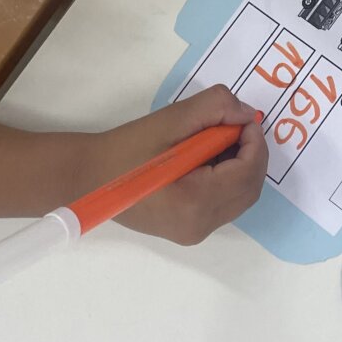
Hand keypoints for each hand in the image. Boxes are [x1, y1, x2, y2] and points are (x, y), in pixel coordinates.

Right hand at [106, 86, 267, 245]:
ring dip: (240, 166)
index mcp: (195, 203)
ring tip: (219, 139)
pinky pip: (223, 204)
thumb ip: (213, 109)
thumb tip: (246, 114)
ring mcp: (194, 232)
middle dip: (251, 154)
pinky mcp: (188, 229)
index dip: (255, 142)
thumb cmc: (124, 150)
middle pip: (249, 189)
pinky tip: (207, 158)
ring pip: (239, 198)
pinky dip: (227, 179)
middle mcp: (199, 226)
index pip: (247, 173)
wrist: (87, 178)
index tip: (244, 117)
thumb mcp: (169, 120)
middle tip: (235, 125)